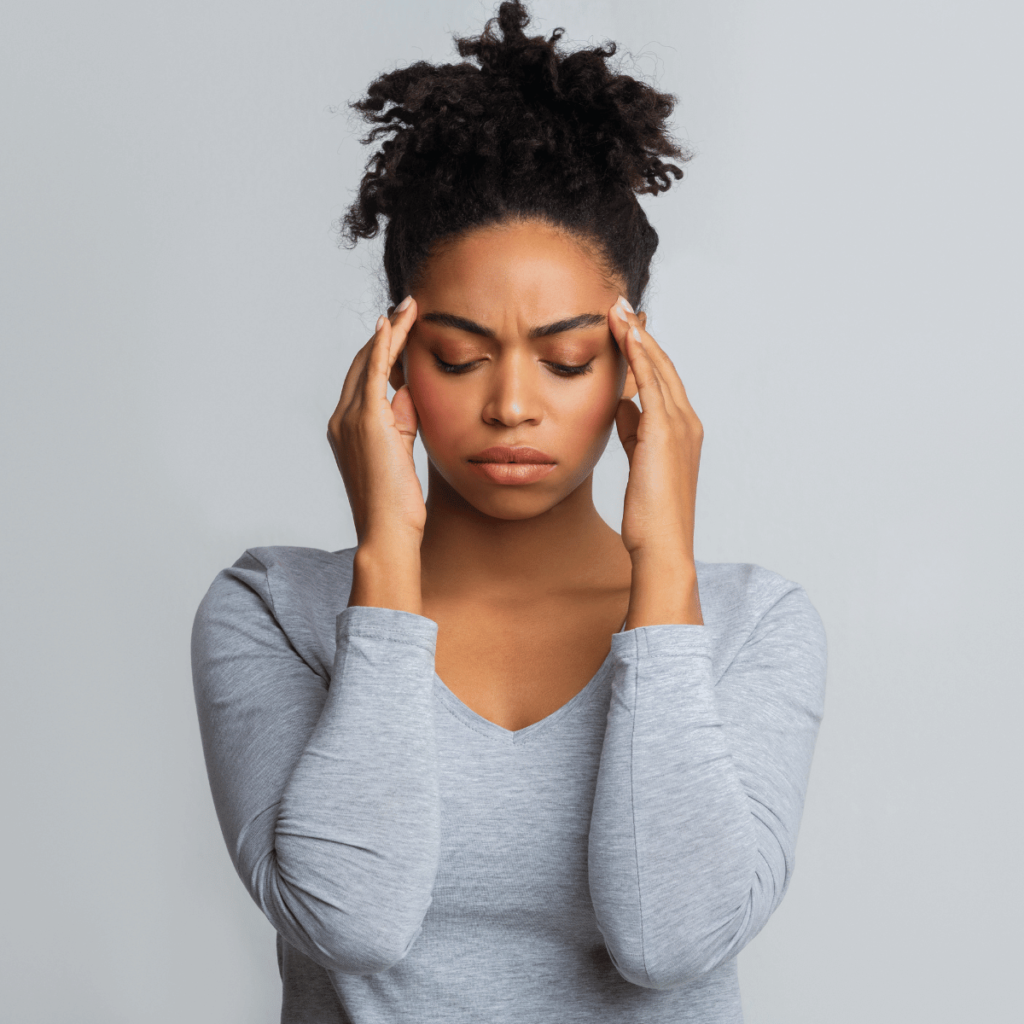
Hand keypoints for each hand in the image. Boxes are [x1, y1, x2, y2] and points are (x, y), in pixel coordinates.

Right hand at [327, 297, 424, 550]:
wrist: (388, 531)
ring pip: (369, 362)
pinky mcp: (366, 421)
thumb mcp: (401, 450)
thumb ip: (403, 418)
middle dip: (385, 334)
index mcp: (346, 428)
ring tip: (409, 308)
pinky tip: (394, 323)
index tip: (399, 329)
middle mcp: (341, 419)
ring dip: (390, 332)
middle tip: (406, 308)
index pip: (363, 380)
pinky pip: (374, 372)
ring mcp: (349, 419)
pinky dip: (384, 345)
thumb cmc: (398, 502)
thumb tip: (410, 388)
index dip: (381, 352)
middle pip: (362, 364)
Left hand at [608, 295, 703, 625]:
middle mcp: (687, 423)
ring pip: (658, 369)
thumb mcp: (639, 462)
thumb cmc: (650, 514)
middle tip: (622, 306)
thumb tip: (622, 407)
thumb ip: (634, 431)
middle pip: (663, 367)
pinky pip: (651, 385)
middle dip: (642, 335)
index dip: (644, 352)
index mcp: (682, 431)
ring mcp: (680, 427)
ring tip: (618, 310)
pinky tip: (626, 336)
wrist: (662, 547)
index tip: (626, 327)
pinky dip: (640, 357)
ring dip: (638, 337)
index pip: (661, 380)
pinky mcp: (664, 435)